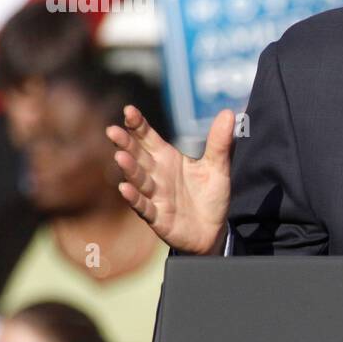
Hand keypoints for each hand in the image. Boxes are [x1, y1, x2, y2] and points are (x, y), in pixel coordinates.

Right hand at [106, 106, 233, 254]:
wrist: (213, 231)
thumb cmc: (210, 196)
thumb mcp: (218, 167)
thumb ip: (220, 142)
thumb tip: (229, 113)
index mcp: (167, 158)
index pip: (148, 138)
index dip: (138, 125)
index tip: (129, 110)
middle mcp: (156, 175)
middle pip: (138, 156)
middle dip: (125, 143)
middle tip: (113, 130)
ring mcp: (155, 196)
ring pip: (139, 180)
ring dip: (129, 169)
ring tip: (120, 156)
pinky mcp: (158, 217)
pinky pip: (143, 207)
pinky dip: (135, 199)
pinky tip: (125, 189)